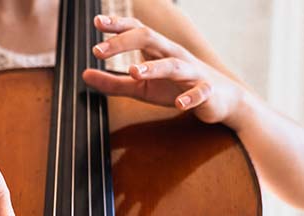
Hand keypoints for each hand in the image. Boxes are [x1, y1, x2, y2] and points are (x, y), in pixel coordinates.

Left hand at [83, 14, 247, 126]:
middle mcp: (173, 55)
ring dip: (153, 67)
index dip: (117, 25)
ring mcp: (191, 72)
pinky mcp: (206, 91)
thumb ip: (113, 83)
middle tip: (99, 49)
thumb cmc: (176, 89)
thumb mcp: (140, 88)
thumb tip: (84, 74)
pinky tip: (179, 104)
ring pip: (172, 64)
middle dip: (124, 41)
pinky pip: (199, 92)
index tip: (96, 22)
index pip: (136, 30)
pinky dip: (189, 97)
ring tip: (134, 72)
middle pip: (149, 38)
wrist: (220, 100)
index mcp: (157, 50)